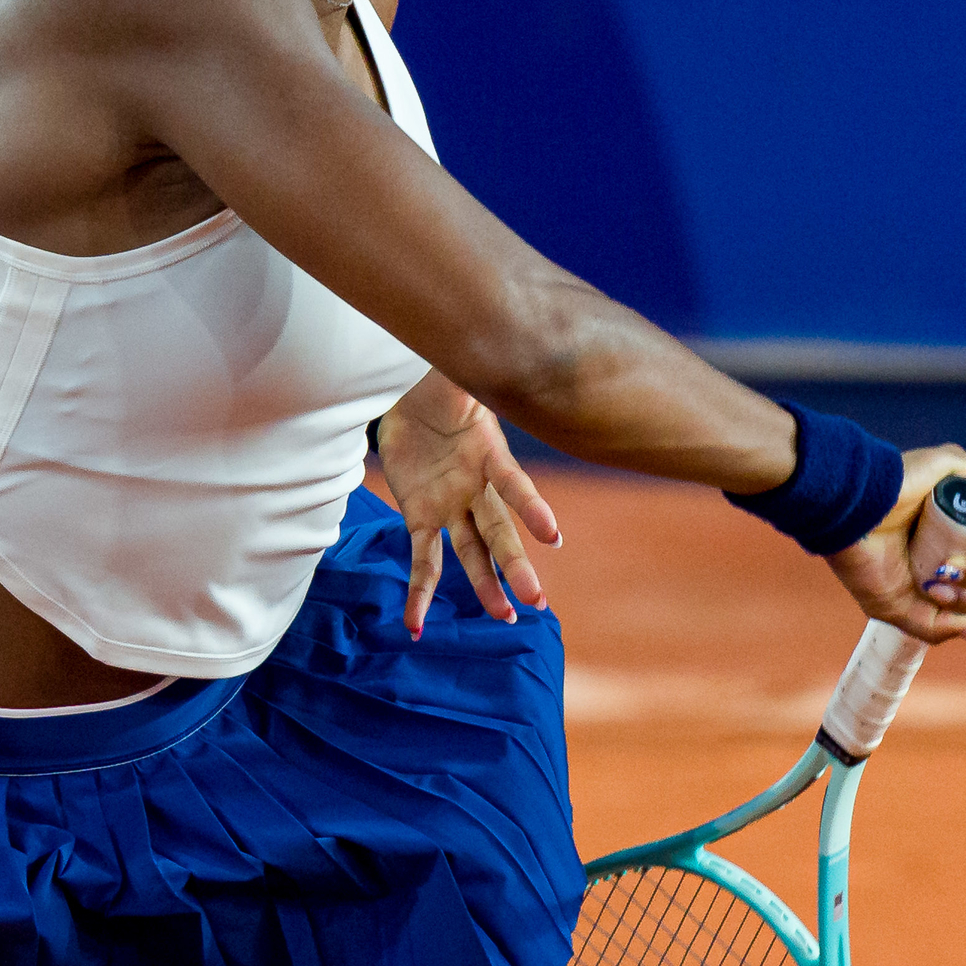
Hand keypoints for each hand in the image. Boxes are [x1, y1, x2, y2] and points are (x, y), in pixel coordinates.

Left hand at [376, 375, 562, 637]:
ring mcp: (452, 508)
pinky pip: (423, 560)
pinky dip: (421, 593)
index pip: (514, 485)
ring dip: (486, 587)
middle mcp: (477, 490)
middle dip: (517, 566)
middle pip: (500, 533)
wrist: (412, 400)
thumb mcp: (457, 377)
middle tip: (538, 601)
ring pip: (472, 554)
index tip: (554, 535)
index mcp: (490, 456)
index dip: (532, 507)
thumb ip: (468, 374)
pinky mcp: (421, 518)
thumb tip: (489, 340)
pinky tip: (417, 624)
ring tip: (505, 617)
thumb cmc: (442, 386)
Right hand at [826, 443, 965, 645]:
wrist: (848, 522)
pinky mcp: (955, 472)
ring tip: (956, 571)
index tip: (939, 601)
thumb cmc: (864, 563)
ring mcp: (949, 496)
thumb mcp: (899, 610)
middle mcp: (941, 525)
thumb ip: (938, 626)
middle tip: (940, 589)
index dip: (965, 599)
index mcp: (926, 552)